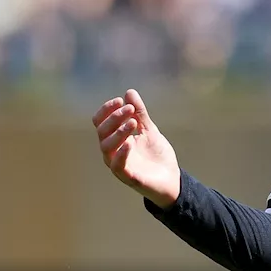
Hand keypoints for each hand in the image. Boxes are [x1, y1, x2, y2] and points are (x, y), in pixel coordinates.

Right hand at [92, 89, 181, 208]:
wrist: (171, 178)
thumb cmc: (156, 155)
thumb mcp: (150, 130)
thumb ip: (140, 113)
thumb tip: (129, 92)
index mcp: (115, 138)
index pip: (100, 122)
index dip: (107, 110)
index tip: (121, 100)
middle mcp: (112, 150)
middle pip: (102, 132)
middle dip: (114, 118)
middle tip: (130, 109)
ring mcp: (118, 164)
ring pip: (107, 147)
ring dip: (118, 132)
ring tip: (133, 123)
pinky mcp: (127, 176)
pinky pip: (117, 166)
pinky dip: (121, 154)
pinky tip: (130, 143)